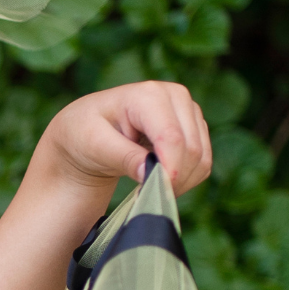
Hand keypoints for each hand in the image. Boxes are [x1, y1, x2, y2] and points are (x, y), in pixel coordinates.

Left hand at [40, 81, 212, 197]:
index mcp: (148, 94)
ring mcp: (188, 110)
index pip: (171, 137)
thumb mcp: (94, 144)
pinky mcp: (195, 127)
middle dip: (172, 179)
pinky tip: (160, 180)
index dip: (169, 170)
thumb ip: (122, 156)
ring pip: (201, 157)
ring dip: (180, 182)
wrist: (88, 130)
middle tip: (145, 195)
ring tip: (148, 187)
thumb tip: (149, 174)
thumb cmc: (85, 133)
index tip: (153, 193)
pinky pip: (203, 162)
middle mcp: (174, 96)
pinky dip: (186, 179)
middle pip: (191, 148)